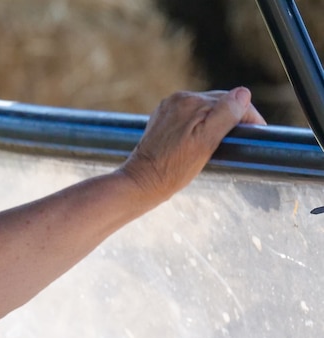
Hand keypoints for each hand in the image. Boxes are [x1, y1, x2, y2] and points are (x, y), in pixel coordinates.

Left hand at [120, 87, 266, 202]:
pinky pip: (189, 116)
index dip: (248, 116)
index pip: (232, 100)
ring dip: (217, 120)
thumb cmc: (174, 168)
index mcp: (191, 102)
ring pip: (204, 109)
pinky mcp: (162, 120)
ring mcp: (168, 109)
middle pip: (218, 102)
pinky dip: (199, 125)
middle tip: (244, 138)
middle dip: (233, 117)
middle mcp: (179, 99)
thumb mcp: (206, 143)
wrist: (142, 182)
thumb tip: (243, 94)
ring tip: (224, 140)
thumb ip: (225, 115)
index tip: (258, 133)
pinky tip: (201, 139)